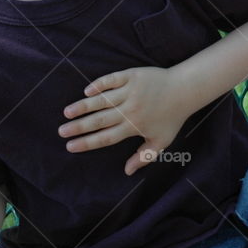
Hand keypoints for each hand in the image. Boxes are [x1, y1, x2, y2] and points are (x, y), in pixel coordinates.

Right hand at [59, 66, 190, 174]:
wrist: (185, 89)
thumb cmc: (172, 117)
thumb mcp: (162, 141)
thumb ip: (144, 156)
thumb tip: (127, 172)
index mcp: (134, 126)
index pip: (106, 137)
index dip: (87, 143)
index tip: (70, 146)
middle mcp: (130, 110)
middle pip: (100, 120)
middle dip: (79, 127)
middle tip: (61, 131)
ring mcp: (130, 91)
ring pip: (102, 100)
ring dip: (83, 106)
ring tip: (67, 112)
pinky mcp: (132, 76)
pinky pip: (112, 80)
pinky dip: (99, 85)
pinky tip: (87, 91)